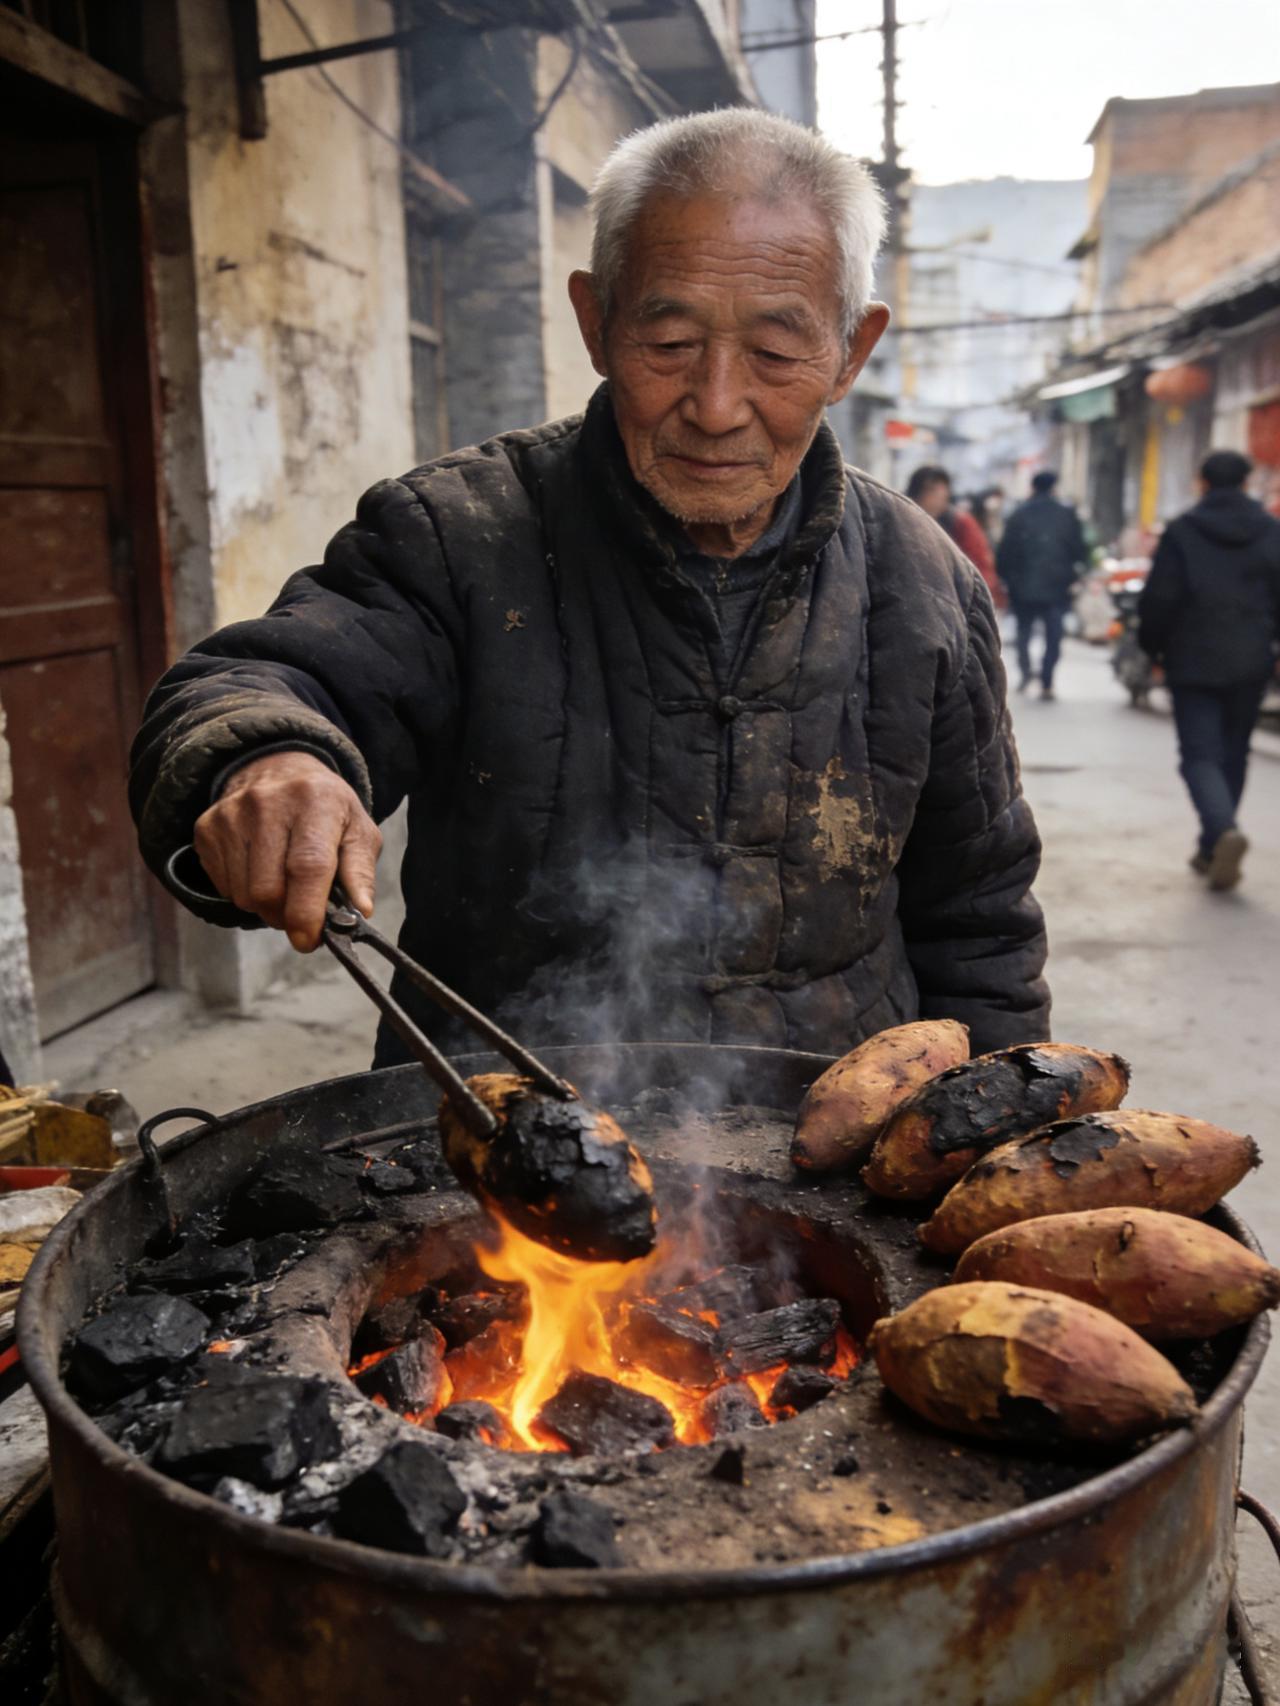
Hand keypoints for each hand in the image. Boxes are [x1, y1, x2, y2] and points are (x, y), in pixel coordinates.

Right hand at [192, 752, 381, 950]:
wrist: (277, 768)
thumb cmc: (325, 808)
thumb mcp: (357, 829)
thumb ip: (360, 871)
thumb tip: (361, 910)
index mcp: (315, 801)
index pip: (307, 866)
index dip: (307, 912)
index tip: (309, 940)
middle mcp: (267, 803)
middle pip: (268, 890)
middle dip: (285, 917)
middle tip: (300, 913)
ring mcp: (230, 815)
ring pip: (243, 895)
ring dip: (265, 907)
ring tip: (283, 886)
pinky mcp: (207, 827)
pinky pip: (223, 886)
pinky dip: (244, 892)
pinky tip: (259, 871)